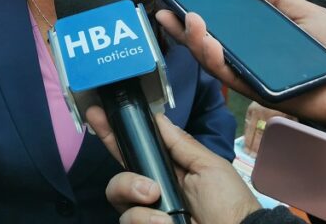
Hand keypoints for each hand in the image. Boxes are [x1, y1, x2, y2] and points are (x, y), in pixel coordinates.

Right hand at [88, 109, 259, 223]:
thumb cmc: (228, 203)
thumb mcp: (209, 166)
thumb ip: (180, 143)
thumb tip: (158, 117)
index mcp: (166, 171)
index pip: (135, 149)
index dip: (115, 132)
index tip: (96, 112)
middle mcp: (151, 192)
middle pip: (117, 172)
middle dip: (118, 161)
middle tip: (137, 176)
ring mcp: (146, 214)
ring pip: (117, 195)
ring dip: (134, 191)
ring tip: (158, 202)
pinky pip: (127, 219)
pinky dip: (146, 220)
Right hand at [156, 0, 325, 136]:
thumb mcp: (306, 14)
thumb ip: (277, 0)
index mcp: (257, 45)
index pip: (219, 32)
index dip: (195, 18)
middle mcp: (251, 63)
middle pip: (208, 47)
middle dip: (182, 30)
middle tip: (163, 10)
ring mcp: (255, 79)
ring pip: (215, 63)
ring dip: (195, 41)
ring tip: (187, 18)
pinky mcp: (264, 93)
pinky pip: (234, 77)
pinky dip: (217, 59)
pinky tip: (208, 41)